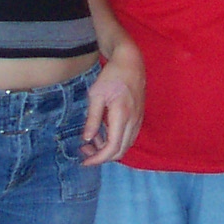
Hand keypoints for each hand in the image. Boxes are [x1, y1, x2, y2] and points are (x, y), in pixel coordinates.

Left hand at [81, 47, 145, 163]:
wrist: (131, 62)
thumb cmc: (112, 75)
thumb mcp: (96, 95)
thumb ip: (92, 118)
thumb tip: (87, 139)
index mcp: (122, 116)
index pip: (113, 147)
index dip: (98, 159)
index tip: (85, 161)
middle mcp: (133, 120)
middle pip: (121, 150)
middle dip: (102, 156)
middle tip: (85, 151)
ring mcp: (138, 119)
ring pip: (126, 145)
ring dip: (109, 149)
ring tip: (91, 141)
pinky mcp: (139, 116)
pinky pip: (129, 136)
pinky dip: (116, 141)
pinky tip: (103, 133)